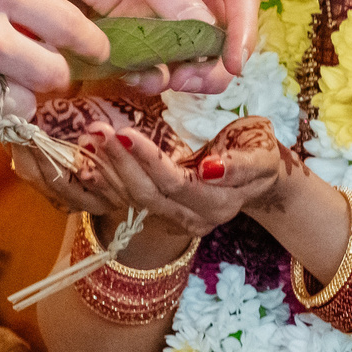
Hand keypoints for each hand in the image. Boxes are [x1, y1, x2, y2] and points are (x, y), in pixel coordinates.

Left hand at [26, 0, 256, 93]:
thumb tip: (202, 28)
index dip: (242, 32)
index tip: (232, 66)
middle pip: (221, 27)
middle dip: (211, 61)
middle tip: (187, 81)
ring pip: (189, 46)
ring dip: (181, 70)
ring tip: (156, 82)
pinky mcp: (135, 14)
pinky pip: (153, 50)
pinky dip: (149, 68)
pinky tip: (136, 78)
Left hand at [74, 116, 286, 240]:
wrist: (260, 176)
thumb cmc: (259, 152)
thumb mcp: (261, 153)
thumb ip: (241, 166)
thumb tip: (211, 172)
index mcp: (220, 203)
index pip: (176, 184)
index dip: (148, 161)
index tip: (124, 132)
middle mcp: (197, 219)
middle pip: (150, 195)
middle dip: (121, 163)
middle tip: (98, 130)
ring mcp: (179, 221)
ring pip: (137, 200)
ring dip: (110, 171)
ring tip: (90, 139)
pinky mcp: (166, 215)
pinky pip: (133, 201)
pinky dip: (111, 180)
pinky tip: (92, 160)